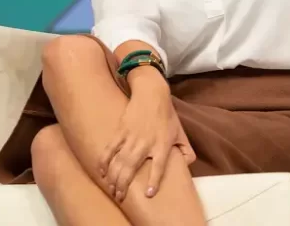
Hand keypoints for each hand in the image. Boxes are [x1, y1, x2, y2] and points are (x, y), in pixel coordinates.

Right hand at [99, 84, 196, 202]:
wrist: (152, 93)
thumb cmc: (167, 116)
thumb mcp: (181, 133)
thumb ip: (187, 151)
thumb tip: (187, 166)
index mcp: (162, 145)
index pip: (158, 166)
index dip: (153, 181)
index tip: (148, 194)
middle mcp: (146, 143)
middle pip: (132, 167)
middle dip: (123, 185)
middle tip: (120, 197)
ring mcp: (131, 137)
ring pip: (118, 161)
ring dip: (113, 178)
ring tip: (111, 190)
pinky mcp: (121, 131)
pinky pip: (109, 149)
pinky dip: (103, 162)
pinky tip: (101, 172)